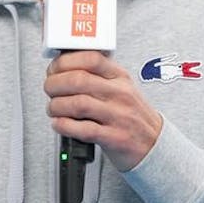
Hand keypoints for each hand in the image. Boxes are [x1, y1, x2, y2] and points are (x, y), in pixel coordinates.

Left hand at [44, 50, 162, 170]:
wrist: (154, 144)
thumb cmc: (132, 115)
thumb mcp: (122, 87)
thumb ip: (97, 76)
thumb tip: (63, 68)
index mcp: (120, 77)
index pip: (91, 58)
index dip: (65, 62)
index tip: (54, 69)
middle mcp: (120, 94)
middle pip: (78, 80)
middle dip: (54, 84)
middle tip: (49, 89)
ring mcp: (118, 116)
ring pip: (77, 104)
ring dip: (56, 106)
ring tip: (53, 108)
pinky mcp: (113, 138)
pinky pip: (82, 129)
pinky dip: (63, 126)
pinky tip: (59, 124)